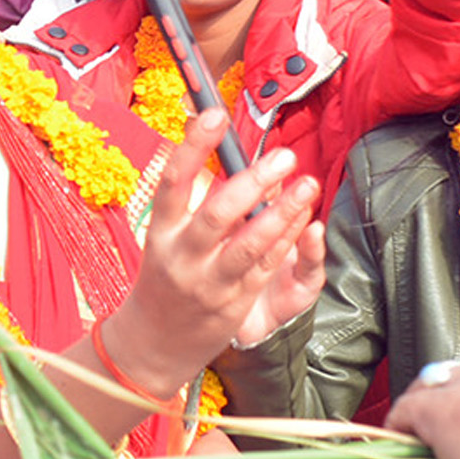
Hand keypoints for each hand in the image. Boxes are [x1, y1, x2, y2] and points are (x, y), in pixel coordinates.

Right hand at [101, 110, 324, 384]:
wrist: (152, 344)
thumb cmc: (165, 276)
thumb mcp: (163, 238)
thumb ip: (189, 202)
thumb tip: (218, 150)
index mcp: (160, 232)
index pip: (173, 181)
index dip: (193, 146)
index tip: (214, 114)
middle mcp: (182, 256)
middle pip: (218, 212)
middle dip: (254, 182)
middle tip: (283, 156)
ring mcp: (209, 281)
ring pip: (250, 243)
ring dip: (283, 212)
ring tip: (307, 185)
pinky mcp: (234, 302)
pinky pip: (266, 265)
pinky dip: (286, 239)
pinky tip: (303, 218)